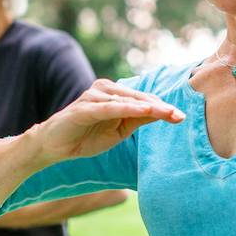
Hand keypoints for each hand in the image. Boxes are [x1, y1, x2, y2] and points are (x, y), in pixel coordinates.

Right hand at [33, 79, 185, 161]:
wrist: (54, 146)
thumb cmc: (86, 136)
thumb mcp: (119, 130)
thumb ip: (139, 119)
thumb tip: (164, 112)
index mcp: (115, 94)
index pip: (144, 100)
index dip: (163, 108)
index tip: (182, 117)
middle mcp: (105, 89)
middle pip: (139, 98)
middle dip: (160, 107)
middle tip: (180, 116)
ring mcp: (94, 97)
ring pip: (127, 100)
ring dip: (148, 106)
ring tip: (167, 112)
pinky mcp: (84, 108)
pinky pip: (109, 107)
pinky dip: (127, 108)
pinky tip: (143, 110)